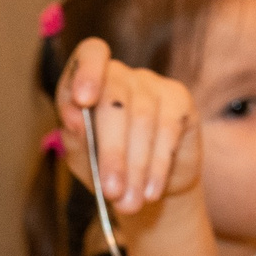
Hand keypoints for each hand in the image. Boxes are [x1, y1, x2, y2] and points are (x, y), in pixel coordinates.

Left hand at [55, 37, 199, 214]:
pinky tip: (151, 191)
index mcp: (89, 82)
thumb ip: (75, 138)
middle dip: (112, 150)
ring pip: (143, 119)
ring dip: (136, 166)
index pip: (91, 54)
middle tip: (111, 190)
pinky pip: (169, 129)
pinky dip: (158, 165)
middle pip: (115, 99)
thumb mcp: (83, 159)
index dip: (87, 72)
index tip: (82, 100)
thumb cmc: (106, 169)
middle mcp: (122, 75)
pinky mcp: (180, 101)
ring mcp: (153, 85)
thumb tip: (75, 119)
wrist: (145, 190)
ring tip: (129, 202)